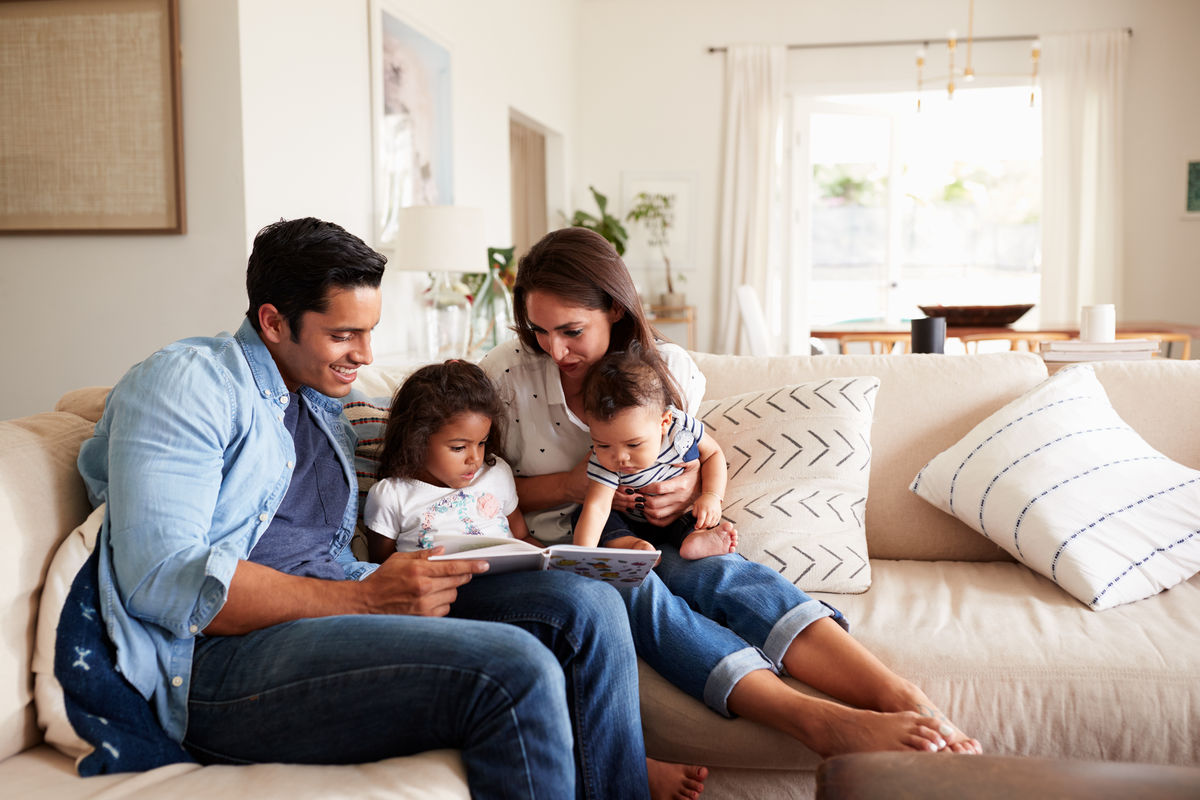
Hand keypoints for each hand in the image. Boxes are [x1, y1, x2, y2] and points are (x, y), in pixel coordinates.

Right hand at [361, 548, 487, 616]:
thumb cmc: (382, 579)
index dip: (472, 566)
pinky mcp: (423, 618)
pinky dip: (442, 604)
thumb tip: (443, 551)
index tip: (485, 565)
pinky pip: (444, 610)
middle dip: (461, 575)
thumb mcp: (400, 559)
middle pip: (456, 581)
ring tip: (435, 587)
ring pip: (452, 596)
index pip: (453, 567)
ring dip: (449, 590)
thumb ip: (423, 555)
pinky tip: (430, 599)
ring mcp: (424, 605)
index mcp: (419, 570)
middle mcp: (424, 588)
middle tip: (459, 572)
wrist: (366, 604)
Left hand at [633, 460, 701, 524]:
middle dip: (641, 499)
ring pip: (657, 514)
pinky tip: (646, 511)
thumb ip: (681, 458)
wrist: (706, 486)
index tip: (638, 485)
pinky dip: (652, 519)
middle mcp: (680, 498)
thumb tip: (669, 458)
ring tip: (638, 501)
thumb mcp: (692, 461)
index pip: (659, 488)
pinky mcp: (678, 514)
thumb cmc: (695, 472)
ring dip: (644, 509)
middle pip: (655, 503)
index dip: (646, 488)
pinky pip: (663, 522)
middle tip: (634, 494)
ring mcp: (678, 508)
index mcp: (681, 484)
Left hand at [691, 493, 721, 529]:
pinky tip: (708, 522)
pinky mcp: (719, 515)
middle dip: (702, 527)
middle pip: (706, 523)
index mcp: (703, 508)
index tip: (696, 527)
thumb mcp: (696, 505)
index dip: (698, 525)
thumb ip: (694, 513)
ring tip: (704, 524)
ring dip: (706, 526)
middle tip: (699, 526)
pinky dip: (711, 525)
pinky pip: (715, 523)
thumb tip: (696, 521)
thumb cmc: (703, 501)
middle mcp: (710, 511)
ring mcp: (715, 513)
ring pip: (711, 524)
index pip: (701, 519)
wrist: (712, 496)